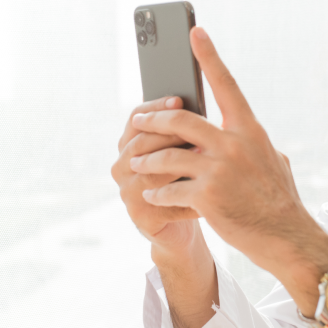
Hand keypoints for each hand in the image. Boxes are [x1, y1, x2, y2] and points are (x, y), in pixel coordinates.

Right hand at [111, 96, 201, 255]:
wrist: (184, 228)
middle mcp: (122, 166)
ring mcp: (127, 192)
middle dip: (168, 133)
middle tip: (195, 128)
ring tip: (202, 155)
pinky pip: (162, 201)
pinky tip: (206, 189)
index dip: (155, 107)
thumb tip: (199, 104)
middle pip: (140, 143)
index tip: (179, 99)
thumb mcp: (184, 152)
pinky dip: (186, 195)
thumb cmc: (187, 182)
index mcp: (129, 145)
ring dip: (176, 162)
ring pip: (149, 172)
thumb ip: (183, 131)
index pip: (136, 118)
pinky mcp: (139, 216)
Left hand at [127, 27, 327, 314]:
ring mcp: (219, 170)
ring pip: (167, 156)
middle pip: (179, 121)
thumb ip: (251, 142)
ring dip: (146, 161)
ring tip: (136, 164)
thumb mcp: (273, 161)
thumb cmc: (280, 200)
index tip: (194, 32)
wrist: (287, 237)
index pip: (226, 84)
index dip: (209, 56)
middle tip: (137, 121)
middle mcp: (233, 144)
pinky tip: (154, 197)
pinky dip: (158, 194)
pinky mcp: (206, 197)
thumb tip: (236, 129)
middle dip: (151, 121)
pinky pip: (169, 190)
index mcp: (250, 130)